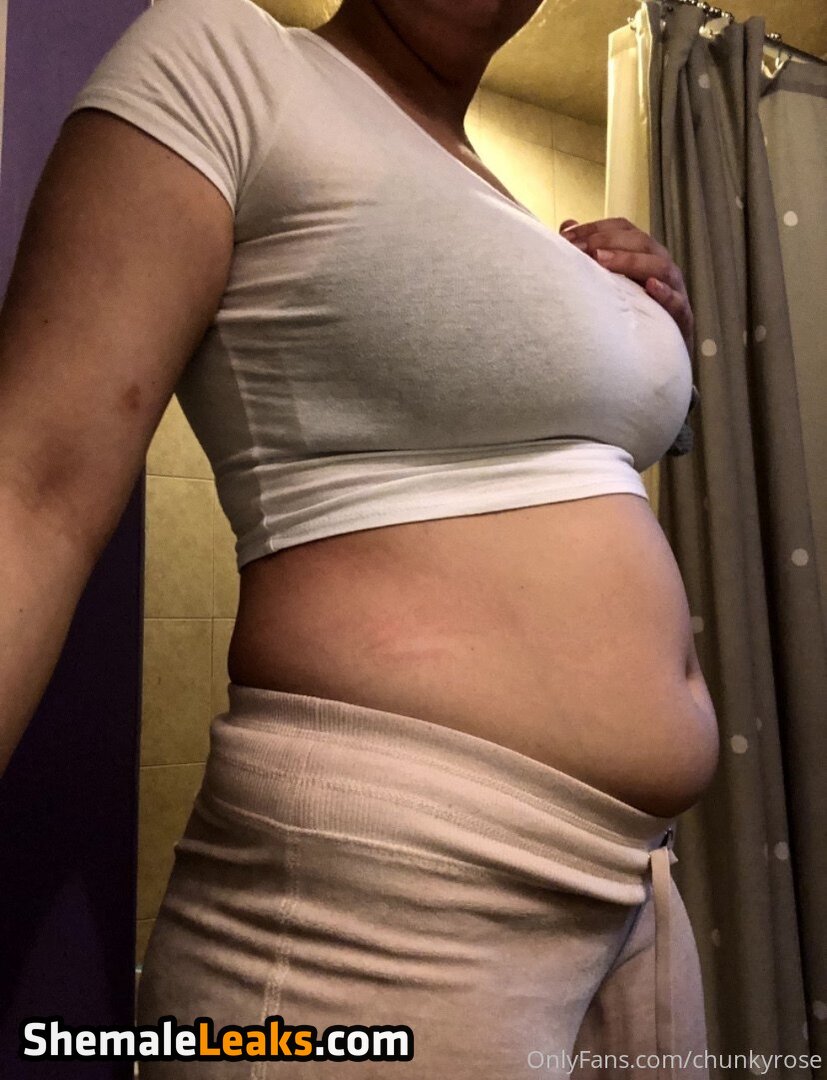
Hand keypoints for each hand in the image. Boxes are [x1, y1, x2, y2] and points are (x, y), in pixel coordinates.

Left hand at [559, 217, 693, 353]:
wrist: (656, 355)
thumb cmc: (630, 312)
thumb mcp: (608, 282)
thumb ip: (590, 254)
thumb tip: (567, 226)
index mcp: (642, 253)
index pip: (623, 229)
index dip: (596, 228)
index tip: (567, 236)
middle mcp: (659, 265)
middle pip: (640, 242)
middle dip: (609, 242)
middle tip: (582, 249)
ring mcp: (673, 288)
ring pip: (659, 266)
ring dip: (630, 261)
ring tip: (602, 261)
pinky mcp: (681, 315)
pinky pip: (677, 301)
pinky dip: (665, 293)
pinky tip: (650, 287)